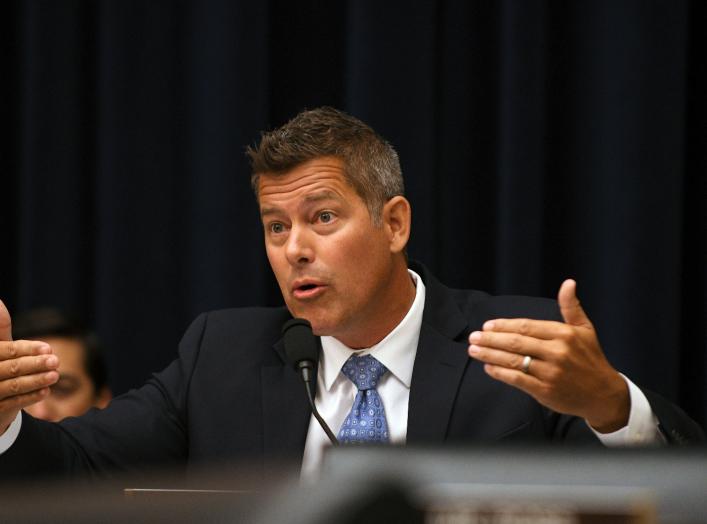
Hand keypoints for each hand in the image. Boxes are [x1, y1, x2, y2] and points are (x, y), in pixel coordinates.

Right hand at [0, 299, 59, 433]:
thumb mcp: (0, 348)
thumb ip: (0, 328)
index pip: (7, 350)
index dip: (28, 349)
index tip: (48, 348)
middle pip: (11, 368)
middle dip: (35, 364)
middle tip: (56, 361)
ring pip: (12, 386)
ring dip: (36, 380)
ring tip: (55, 375)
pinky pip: (11, 404)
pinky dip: (30, 397)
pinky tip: (46, 391)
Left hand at [467, 280, 629, 432]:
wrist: (604, 394)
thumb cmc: (591, 358)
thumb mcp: (584, 329)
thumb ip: (571, 306)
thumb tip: (568, 282)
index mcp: (564, 334)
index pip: (526, 327)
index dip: (504, 326)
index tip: (487, 326)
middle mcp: (557, 352)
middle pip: (516, 343)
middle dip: (491, 339)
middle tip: (473, 337)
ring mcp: (551, 372)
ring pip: (513, 360)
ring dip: (490, 355)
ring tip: (474, 350)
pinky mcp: (546, 391)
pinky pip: (518, 379)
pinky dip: (500, 373)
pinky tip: (488, 367)